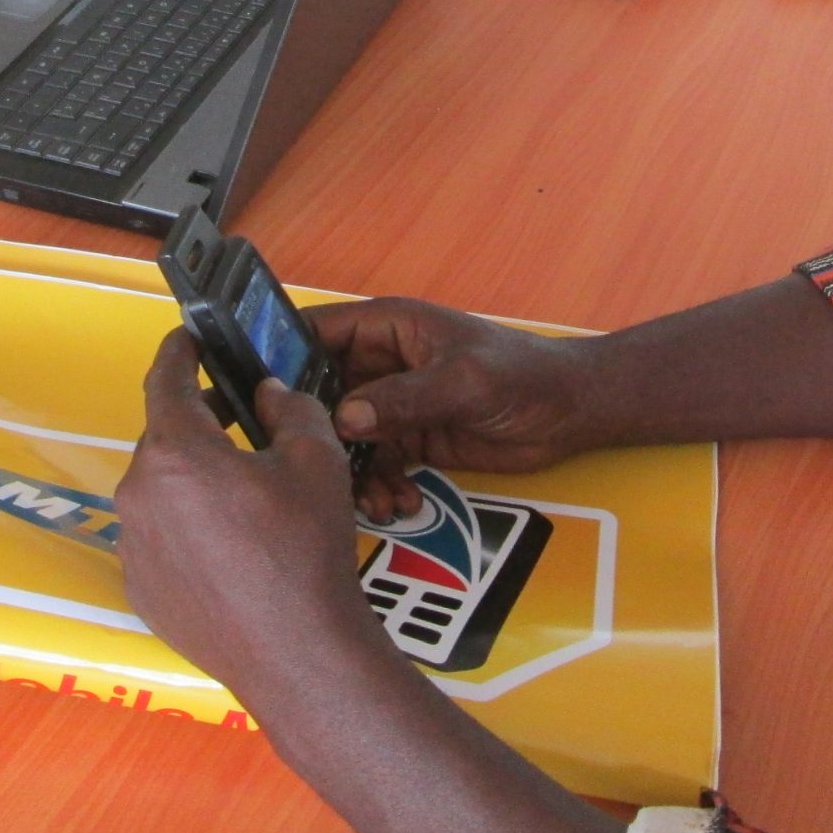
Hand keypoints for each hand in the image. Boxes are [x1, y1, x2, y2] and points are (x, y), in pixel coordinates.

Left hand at [115, 334, 382, 698]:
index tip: (187, 338)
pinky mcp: (140, 589)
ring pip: (161, 492)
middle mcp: (139, 494)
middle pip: (164, 439)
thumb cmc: (306, 551)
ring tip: (244, 494)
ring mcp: (133, 547)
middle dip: (200, 423)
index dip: (179, 352)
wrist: (298, 654)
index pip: (166, 380)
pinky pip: (159, 540)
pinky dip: (186, 530)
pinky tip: (232, 548)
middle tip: (241, 419)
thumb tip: (268, 394)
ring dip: (194, 481)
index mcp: (176, 452)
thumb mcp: (316, 460)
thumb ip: (289, 408)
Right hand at [310, 298, 593, 521]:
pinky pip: (376, 464)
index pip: (317, 333)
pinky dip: (380, 487)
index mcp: (387, 327)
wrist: (572, 413)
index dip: (283, 359)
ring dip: (351, 471)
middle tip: (312, 471)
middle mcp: (381, 363)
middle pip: (322, 394)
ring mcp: (395, 404)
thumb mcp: (463, 382)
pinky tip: (401, 505)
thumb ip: (404, 399)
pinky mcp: (411, 440)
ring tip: (374, 503)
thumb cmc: (522, 376)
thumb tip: (345, 420)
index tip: (260, 401)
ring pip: (346, 438)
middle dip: (316, 434)